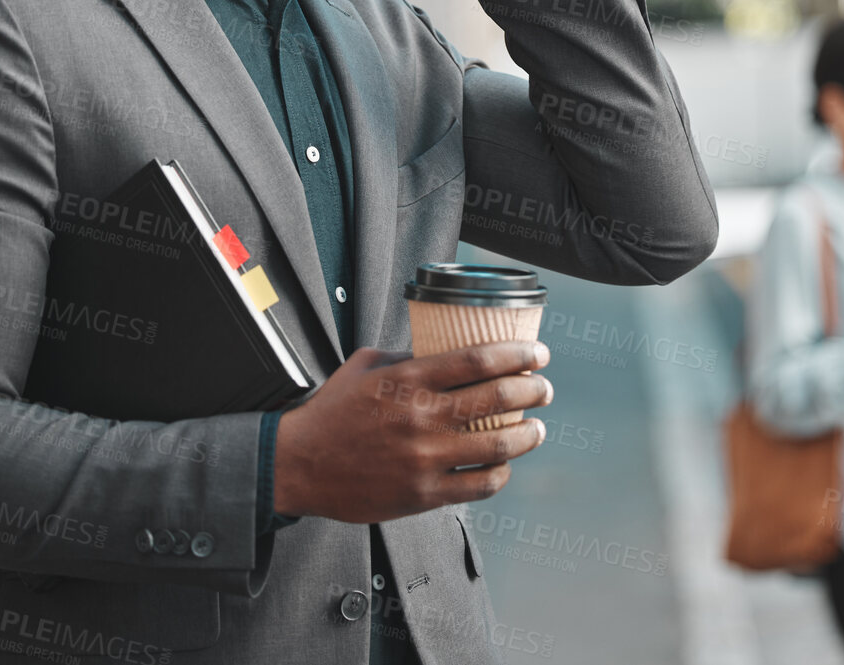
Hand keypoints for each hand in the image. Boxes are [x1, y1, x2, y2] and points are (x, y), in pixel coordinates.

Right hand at [272, 341, 552, 522]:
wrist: (299, 464)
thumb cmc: (332, 413)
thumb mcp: (365, 365)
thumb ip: (406, 357)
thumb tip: (441, 349)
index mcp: (409, 380)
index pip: (480, 360)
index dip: (519, 355)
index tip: (538, 355)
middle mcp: (422, 417)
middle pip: (499, 398)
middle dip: (533, 390)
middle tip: (544, 389)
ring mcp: (424, 458)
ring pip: (498, 446)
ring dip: (528, 435)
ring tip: (537, 429)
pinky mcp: (422, 494)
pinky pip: (478, 486)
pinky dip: (500, 475)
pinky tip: (503, 466)